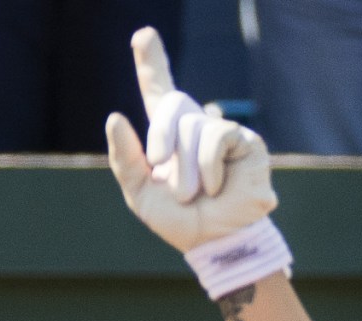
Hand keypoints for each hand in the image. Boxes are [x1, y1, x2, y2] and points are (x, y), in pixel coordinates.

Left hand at [107, 27, 277, 252]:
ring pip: (193, 125)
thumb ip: (125, 160)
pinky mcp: (246, 141)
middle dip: (160, 134)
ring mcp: (221, 132)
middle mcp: (195, 128)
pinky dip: (208, 166)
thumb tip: (115, 116)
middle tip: (158, 166)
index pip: (159, 92)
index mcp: (169, 139)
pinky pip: (217, 135)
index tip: (142, 35)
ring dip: (185, 167)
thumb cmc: (180, 223)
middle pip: (171, 102)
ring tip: (193, 194)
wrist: (214, 243)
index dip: (152, 63)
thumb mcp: (141, 195)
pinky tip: (214, 187)